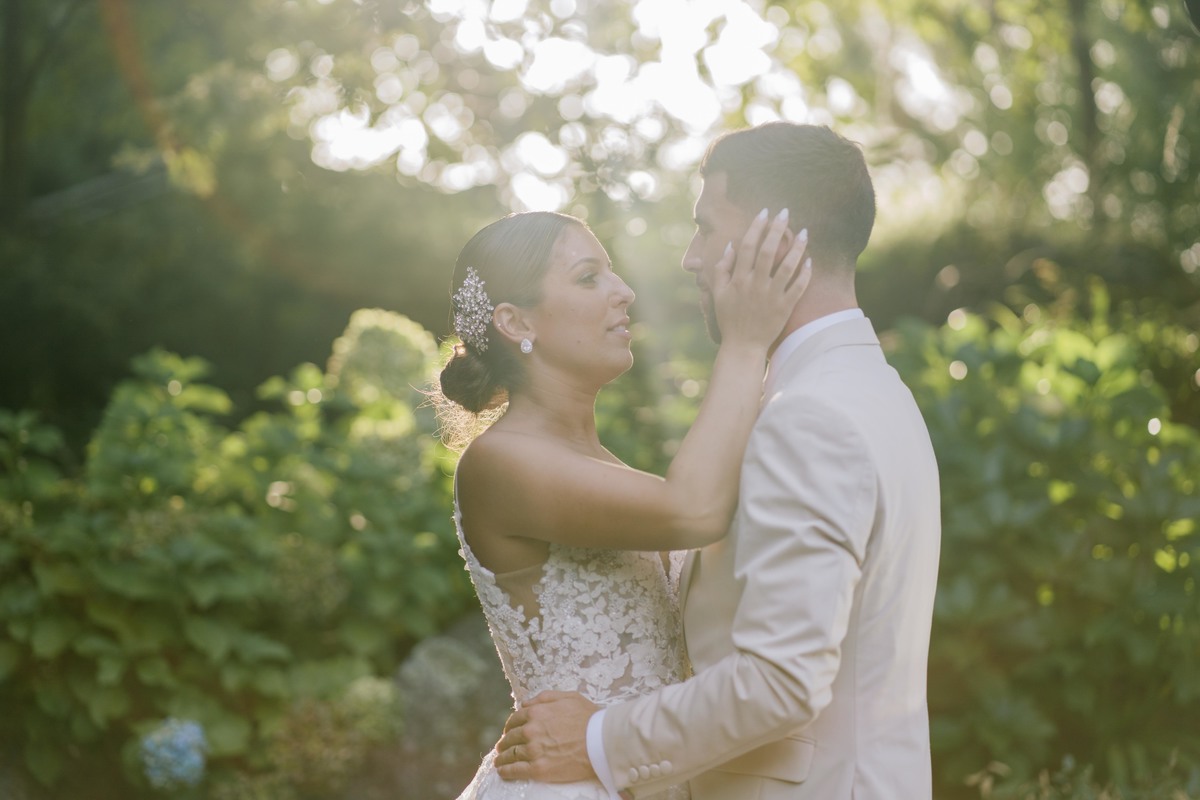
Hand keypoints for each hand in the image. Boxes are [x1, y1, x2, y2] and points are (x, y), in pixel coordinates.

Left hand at [494, 691, 599, 783]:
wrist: (601, 741)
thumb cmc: (589, 718)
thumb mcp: (568, 697)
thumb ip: (544, 697)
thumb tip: (526, 703)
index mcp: (537, 712)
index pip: (515, 720)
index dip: (510, 726)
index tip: (509, 732)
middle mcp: (531, 730)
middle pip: (510, 737)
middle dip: (505, 742)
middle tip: (503, 747)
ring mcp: (534, 750)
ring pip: (510, 754)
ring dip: (502, 757)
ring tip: (499, 760)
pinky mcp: (539, 769)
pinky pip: (515, 770)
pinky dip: (506, 771)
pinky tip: (502, 771)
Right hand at [711, 208, 811, 349]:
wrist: (743, 346)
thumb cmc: (729, 318)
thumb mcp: (718, 293)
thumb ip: (722, 269)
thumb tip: (731, 246)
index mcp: (738, 280)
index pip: (748, 247)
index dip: (756, 227)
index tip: (764, 213)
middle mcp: (755, 285)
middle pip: (768, 251)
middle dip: (777, 229)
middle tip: (785, 212)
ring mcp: (771, 296)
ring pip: (787, 266)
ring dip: (797, 247)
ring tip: (804, 232)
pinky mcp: (785, 307)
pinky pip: (798, 287)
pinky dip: (805, 273)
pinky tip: (810, 259)